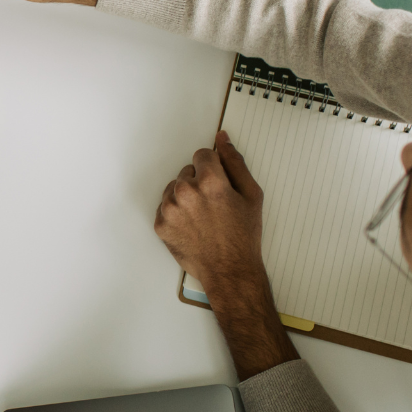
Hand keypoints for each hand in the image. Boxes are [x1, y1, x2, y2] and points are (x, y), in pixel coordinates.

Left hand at [155, 132, 298, 379]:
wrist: (229, 271)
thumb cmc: (243, 235)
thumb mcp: (251, 195)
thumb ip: (235, 162)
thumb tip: (222, 139)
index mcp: (210, 181)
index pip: (202, 155)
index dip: (213, 168)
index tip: (219, 184)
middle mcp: (186, 192)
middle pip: (187, 171)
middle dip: (199, 182)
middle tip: (214, 205)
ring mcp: (170, 209)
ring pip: (174, 188)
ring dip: (185, 197)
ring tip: (203, 217)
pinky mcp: (160, 224)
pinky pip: (165, 207)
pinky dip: (176, 213)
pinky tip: (192, 226)